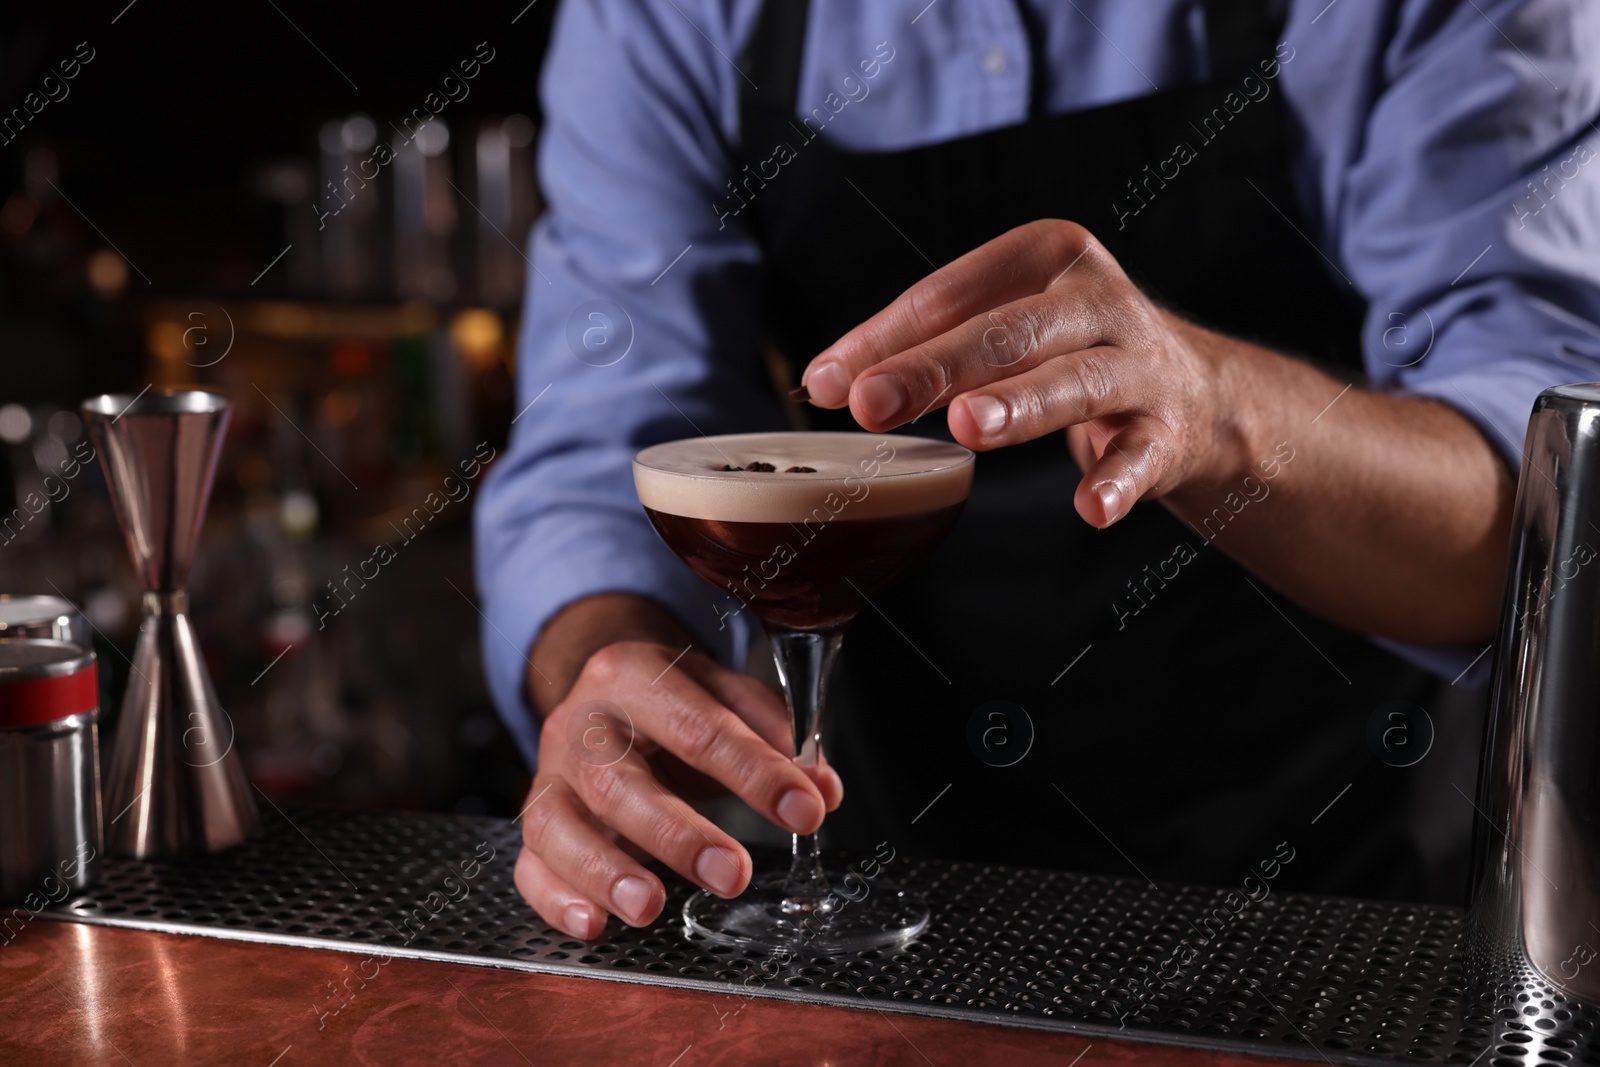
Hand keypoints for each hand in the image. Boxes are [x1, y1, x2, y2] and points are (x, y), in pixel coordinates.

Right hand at [515, 640, 842, 938]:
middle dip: (678, 834)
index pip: (698, 725)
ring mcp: (550, 774)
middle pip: (617, 781)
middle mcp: (581, 723)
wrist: (601, 692)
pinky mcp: (535, 820)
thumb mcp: (723, 694)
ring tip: (650, 908)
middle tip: (734, 874)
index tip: (806, 810)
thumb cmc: (672, 701)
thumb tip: (821, 788)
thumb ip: (774, 734)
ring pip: (558, 824)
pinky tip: (594, 925)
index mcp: (634, 674)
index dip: (755, 771)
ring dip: (605, 871)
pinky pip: (529, 864)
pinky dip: (556, 899)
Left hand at [798, 219, 1246, 526]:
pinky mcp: (1168, 429)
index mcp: (1044, 255)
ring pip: (1073, 382)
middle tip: (870, 403)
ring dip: (1020, 405)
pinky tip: (1089, 509)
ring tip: (966, 428)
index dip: (881, 340)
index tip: (821, 384)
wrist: (1196, 395)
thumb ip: (921, 351)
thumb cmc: (1065, 353)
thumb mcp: (999, 331)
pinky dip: (1116, 482)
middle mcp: (1095, 299)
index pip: (947, 295)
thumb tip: (822, 384)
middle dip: (933, 366)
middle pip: (1005, 332)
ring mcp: (1138, 363)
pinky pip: (1140, 456)